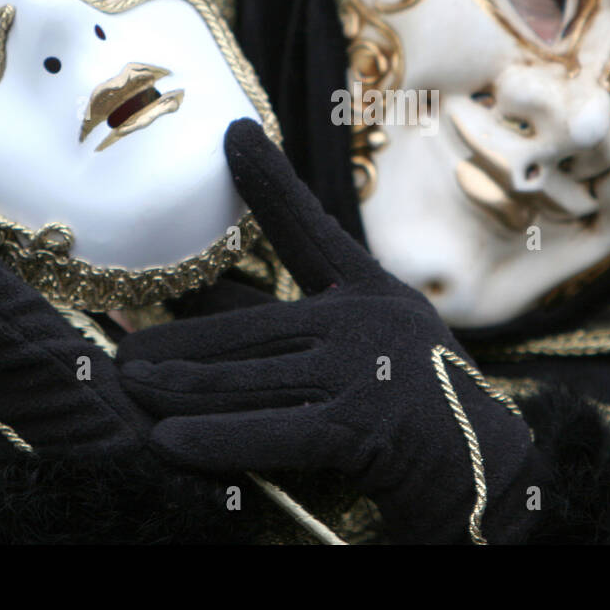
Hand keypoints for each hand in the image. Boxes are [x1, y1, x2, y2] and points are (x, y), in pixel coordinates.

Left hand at [117, 118, 545, 542]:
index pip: (311, 229)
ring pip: (248, 378)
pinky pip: (271, 432)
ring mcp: (365, 373)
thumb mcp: (371, 345)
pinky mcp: (360, 429)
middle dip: (182, 338)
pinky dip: (216, 439)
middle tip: (123, 348)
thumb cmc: (420, 407)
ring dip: (179, 386)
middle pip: (252, 326)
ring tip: (129, 384)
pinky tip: (167, 443)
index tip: (233, 133)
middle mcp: (368, 322)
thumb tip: (210, 298)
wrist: (486, 476)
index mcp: (372, 293)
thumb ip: (303, 323)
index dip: (269, 183)